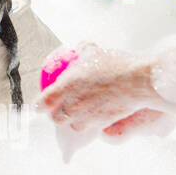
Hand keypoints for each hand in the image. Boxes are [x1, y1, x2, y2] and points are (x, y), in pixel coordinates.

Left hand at [38, 42, 160, 132]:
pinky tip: (92, 117)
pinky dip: (88, 124)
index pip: (43, 102)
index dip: (39, 105)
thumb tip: (81, 47)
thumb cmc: (115, 65)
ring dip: (72, 121)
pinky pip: (89, 127)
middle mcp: (72, 105)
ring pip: (72, 125)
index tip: (38, 106)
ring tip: (76, 114)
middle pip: (56, 118)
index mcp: (65, 87)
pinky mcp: (100, 123)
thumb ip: (83, 51)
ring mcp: (86, 116)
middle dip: (55, 115)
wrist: (136, 81)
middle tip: (59, 109)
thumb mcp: (93, 52)